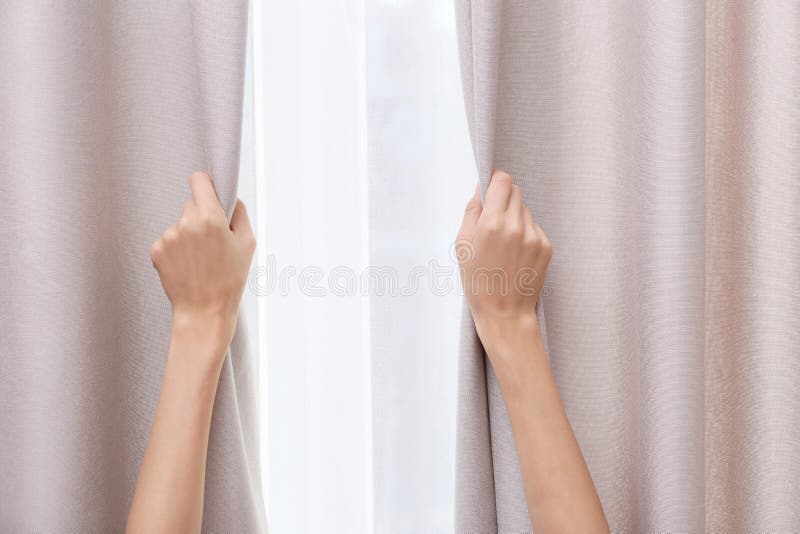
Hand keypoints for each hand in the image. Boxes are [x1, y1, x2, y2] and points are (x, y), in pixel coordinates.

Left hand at [150, 172, 255, 349]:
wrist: (204, 312)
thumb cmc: (230, 280)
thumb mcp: (248, 244)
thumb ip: (239, 214)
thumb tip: (230, 198)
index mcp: (210, 218)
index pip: (199, 181)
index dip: (206, 185)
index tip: (209, 194)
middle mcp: (186, 223)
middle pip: (191, 204)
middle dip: (202, 216)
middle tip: (213, 241)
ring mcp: (168, 237)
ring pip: (180, 224)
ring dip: (189, 235)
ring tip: (201, 260)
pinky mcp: (156, 250)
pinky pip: (168, 240)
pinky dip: (177, 250)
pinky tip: (188, 266)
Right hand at [456, 170, 551, 359]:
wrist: (505, 312)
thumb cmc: (478, 282)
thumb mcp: (462, 246)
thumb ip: (471, 213)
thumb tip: (480, 189)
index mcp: (491, 224)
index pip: (502, 181)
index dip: (496, 180)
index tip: (492, 187)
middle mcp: (515, 226)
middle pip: (515, 192)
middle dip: (504, 199)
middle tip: (494, 220)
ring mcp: (534, 236)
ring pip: (525, 211)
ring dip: (515, 218)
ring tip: (504, 243)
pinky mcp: (546, 246)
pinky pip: (534, 228)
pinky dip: (525, 234)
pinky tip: (516, 254)